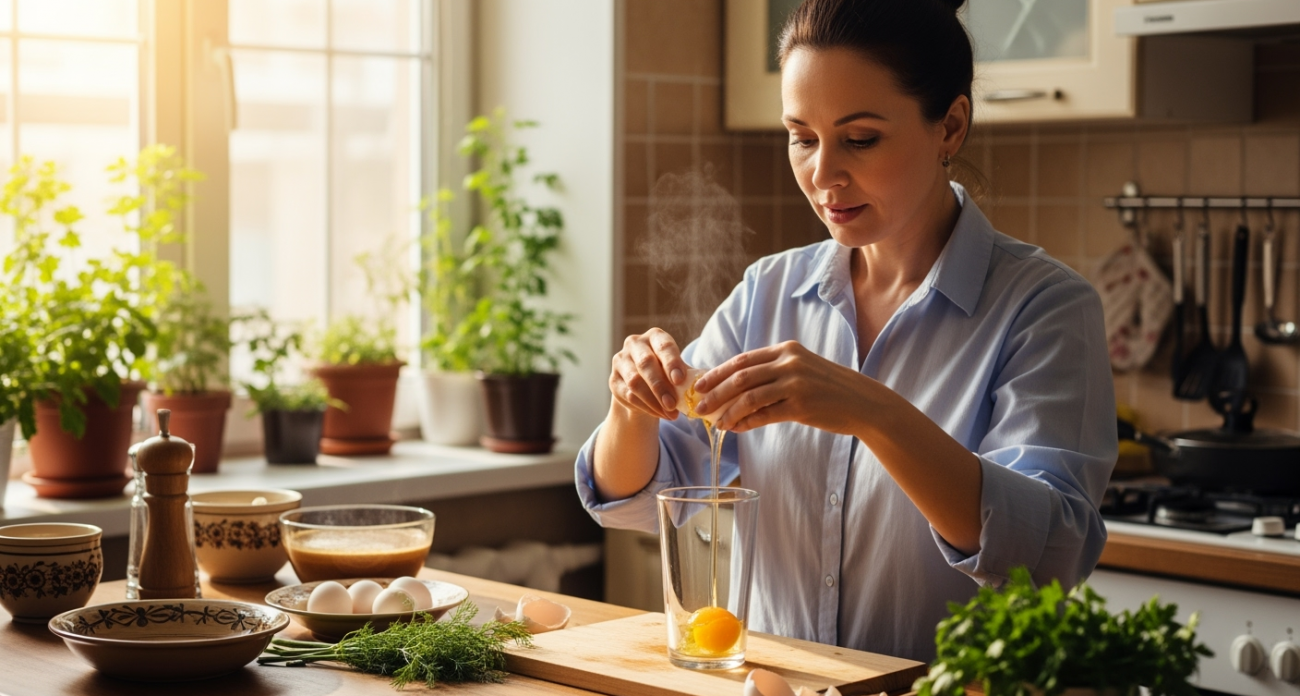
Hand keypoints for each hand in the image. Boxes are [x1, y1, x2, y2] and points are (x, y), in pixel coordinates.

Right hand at [609, 328, 689, 420]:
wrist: (644, 386)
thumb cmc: (667, 373)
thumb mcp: (678, 370)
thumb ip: (687, 375)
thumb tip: (702, 384)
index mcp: (655, 336)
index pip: (663, 346)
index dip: (672, 362)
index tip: (679, 380)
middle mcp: (634, 344)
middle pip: (646, 363)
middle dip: (660, 386)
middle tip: (673, 404)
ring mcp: (621, 361)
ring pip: (635, 382)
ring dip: (654, 400)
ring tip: (670, 413)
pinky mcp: (614, 380)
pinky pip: (629, 395)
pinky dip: (647, 407)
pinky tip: (660, 414)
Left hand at [693, 341, 871, 433]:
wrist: (862, 402)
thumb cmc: (828, 388)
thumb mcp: (801, 369)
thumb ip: (772, 372)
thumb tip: (735, 387)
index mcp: (786, 350)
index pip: (742, 360)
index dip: (717, 373)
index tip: (699, 385)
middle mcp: (789, 363)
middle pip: (740, 377)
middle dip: (714, 393)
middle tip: (699, 407)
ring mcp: (795, 383)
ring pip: (748, 397)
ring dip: (727, 411)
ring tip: (715, 423)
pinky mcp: (801, 406)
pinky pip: (764, 415)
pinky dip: (746, 423)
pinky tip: (736, 429)